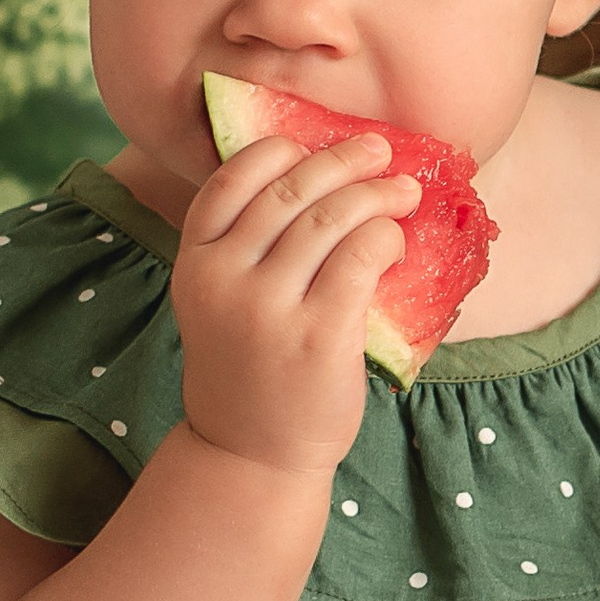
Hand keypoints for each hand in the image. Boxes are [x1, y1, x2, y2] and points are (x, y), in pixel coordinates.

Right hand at [170, 127, 419, 479]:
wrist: (249, 455)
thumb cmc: (247, 371)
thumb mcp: (219, 304)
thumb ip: (244, 250)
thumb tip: (316, 179)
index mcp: (194, 264)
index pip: (230, 181)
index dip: (276, 152)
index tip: (310, 146)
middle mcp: (224, 279)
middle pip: (290, 192)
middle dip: (341, 161)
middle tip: (378, 151)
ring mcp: (269, 308)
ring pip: (330, 219)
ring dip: (376, 194)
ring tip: (405, 191)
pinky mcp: (318, 335)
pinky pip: (359, 258)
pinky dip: (384, 236)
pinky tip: (397, 240)